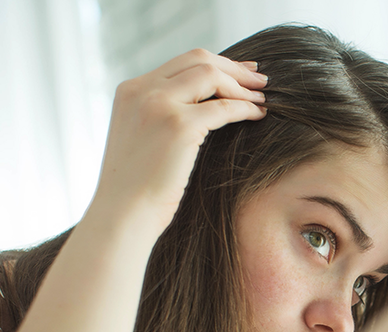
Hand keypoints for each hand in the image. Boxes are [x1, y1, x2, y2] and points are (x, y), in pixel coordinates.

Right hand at [90, 49, 267, 232]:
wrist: (123, 214)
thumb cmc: (137, 188)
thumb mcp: (143, 139)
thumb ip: (162, 116)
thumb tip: (203, 107)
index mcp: (130, 91)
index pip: (181, 62)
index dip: (217, 64)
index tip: (242, 73)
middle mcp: (141, 90)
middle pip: (198, 59)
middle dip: (234, 67)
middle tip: (260, 80)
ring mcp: (158, 105)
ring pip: (211, 75)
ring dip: (242, 85)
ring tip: (262, 98)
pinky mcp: (178, 126)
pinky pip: (223, 106)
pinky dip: (245, 107)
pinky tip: (258, 115)